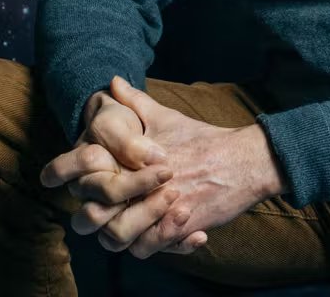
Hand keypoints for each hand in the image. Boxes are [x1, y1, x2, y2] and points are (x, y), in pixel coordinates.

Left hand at [64, 75, 280, 258]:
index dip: (86, 187)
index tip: (102, 187)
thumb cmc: (202, 139)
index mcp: (130, 159)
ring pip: (118, 238)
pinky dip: (155, 244)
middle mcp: (140, 185)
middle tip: (117, 210)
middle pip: (94, 215)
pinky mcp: (179, 226)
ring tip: (140, 224)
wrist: (243, 160)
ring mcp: (159, 208)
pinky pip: (151, 248)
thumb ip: (135, 103)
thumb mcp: (166, 117)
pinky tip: (167, 231)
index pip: (88, 181)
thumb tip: (113, 82)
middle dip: (99, 216)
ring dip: (125, 233)